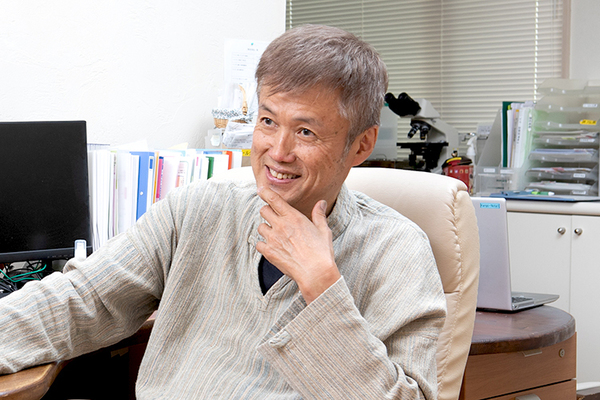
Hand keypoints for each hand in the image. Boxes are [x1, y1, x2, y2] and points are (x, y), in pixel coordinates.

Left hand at [256, 187, 340, 303]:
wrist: (315, 273)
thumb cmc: (321, 252)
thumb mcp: (323, 230)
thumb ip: (319, 215)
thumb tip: (321, 202)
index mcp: (293, 217)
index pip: (274, 199)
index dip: (265, 192)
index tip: (261, 190)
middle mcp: (281, 225)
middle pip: (263, 210)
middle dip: (267, 212)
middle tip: (274, 217)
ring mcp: (273, 239)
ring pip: (260, 227)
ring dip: (266, 229)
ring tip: (275, 235)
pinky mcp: (269, 252)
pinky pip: (258, 243)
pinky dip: (263, 244)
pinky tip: (272, 247)